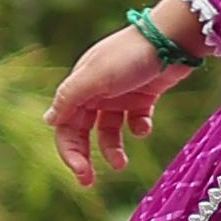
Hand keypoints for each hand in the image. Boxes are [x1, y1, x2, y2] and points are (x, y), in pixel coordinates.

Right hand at [45, 16, 195, 187]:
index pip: (65, 126)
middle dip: (84, 156)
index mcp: (81, 86)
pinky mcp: (143, 96)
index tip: (81, 173)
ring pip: (108, 130)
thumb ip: (70, 98)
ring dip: (112, 148)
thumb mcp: (96, 78)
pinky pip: (135, 120)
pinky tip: (143, 125)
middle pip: (82, 131)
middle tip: (89, 182)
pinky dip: (138, 128)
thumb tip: (47, 120)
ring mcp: (120, 94)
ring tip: (121, 163)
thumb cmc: (131, 55)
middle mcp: (97, 92)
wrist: (173, 39)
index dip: (69, 151)